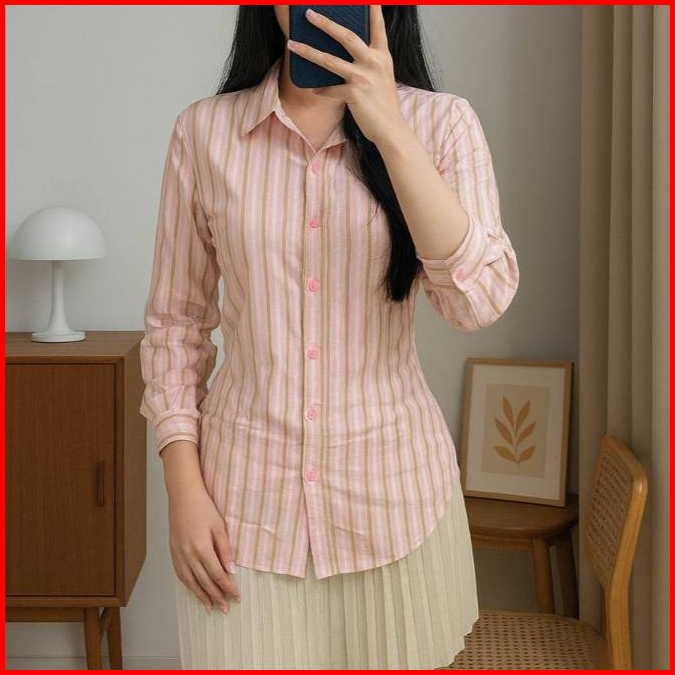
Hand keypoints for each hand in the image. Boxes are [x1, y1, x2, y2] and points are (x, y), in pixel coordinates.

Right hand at [169, 481, 240, 613]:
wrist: (182, 497)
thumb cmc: (203, 508)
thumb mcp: (219, 526)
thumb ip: (225, 549)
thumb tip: (231, 570)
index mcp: (202, 548)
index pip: (217, 574)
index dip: (227, 587)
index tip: (236, 596)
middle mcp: (188, 555)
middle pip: (204, 582)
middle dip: (216, 596)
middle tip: (226, 608)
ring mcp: (179, 555)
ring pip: (191, 582)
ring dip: (201, 596)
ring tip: (211, 607)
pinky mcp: (173, 553)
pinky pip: (181, 575)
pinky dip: (189, 586)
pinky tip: (195, 591)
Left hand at [286, 5, 406, 145]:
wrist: (391, 130)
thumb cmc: (384, 105)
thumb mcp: (381, 78)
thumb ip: (368, 63)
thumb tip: (343, 54)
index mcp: (382, 56)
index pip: (377, 27)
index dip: (372, 9)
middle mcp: (374, 63)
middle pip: (346, 36)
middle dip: (325, 23)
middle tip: (308, 14)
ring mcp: (363, 78)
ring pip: (330, 60)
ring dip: (308, 51)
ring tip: (292, 44)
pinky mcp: (354, 95)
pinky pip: (330, 89)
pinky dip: (320, 90)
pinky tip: (312, 89)